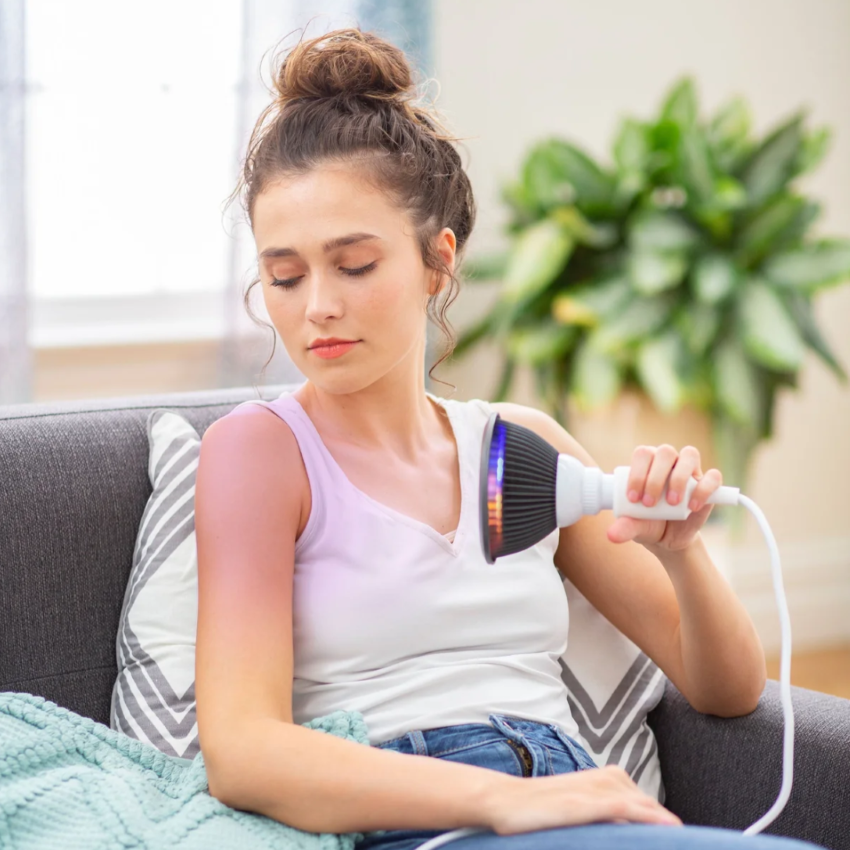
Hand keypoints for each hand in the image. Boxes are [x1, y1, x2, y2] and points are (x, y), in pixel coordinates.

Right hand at [483, 765, 682, 832]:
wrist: (503, 801)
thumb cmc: (539, 811)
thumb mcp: (577, 810)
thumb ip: (604, 818)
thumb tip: (627, 832)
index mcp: (607, 779)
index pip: (648, 806)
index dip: (666, 827)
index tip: (687, 845)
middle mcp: (605, 779)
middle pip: (650, 807)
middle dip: (670, 830)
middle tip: (696, 848)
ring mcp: (594, 790)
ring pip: (642, 807)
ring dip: (664, 826)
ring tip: (684, 843)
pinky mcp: (583, 803)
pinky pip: (623, 808)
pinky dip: (646, 818)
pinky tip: (667, 830)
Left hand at [606, 444, 721, 553]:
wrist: (670, 539)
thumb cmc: (648, 524)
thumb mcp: (636, 527)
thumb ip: (625, 527)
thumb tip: (611, 535)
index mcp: (647, 463)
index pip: (642, 454)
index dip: (637, 473)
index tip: (632, 498)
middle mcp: (669, 461)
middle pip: (665, 452)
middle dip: (655, 477)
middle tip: (649, 504)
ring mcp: (690, 470)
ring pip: (690, 455)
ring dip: (679, 478)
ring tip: (672, 503)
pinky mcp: (708, 484)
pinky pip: (713, 476)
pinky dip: (704, 489)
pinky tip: (692, 506)